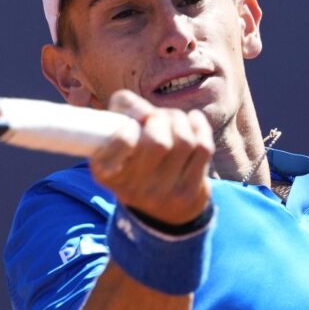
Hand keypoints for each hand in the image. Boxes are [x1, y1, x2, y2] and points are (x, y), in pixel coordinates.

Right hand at [90, 90, 213, 225]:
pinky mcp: (187, 193)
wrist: (160, 202)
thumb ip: (125, 107)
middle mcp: (131, 190)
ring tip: (173, 119)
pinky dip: (199, 126)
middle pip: (158, 141)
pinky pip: (203, 148)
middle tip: (157, 118)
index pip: (125, 139)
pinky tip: (192, 121)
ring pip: (184, 142)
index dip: (133, 123)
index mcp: (105, 173)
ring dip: (180, 121)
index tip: (134, 124)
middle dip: (161, 118)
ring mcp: (161, 195)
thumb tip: (146, 113)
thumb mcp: (117, 128)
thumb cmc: (134, 151)